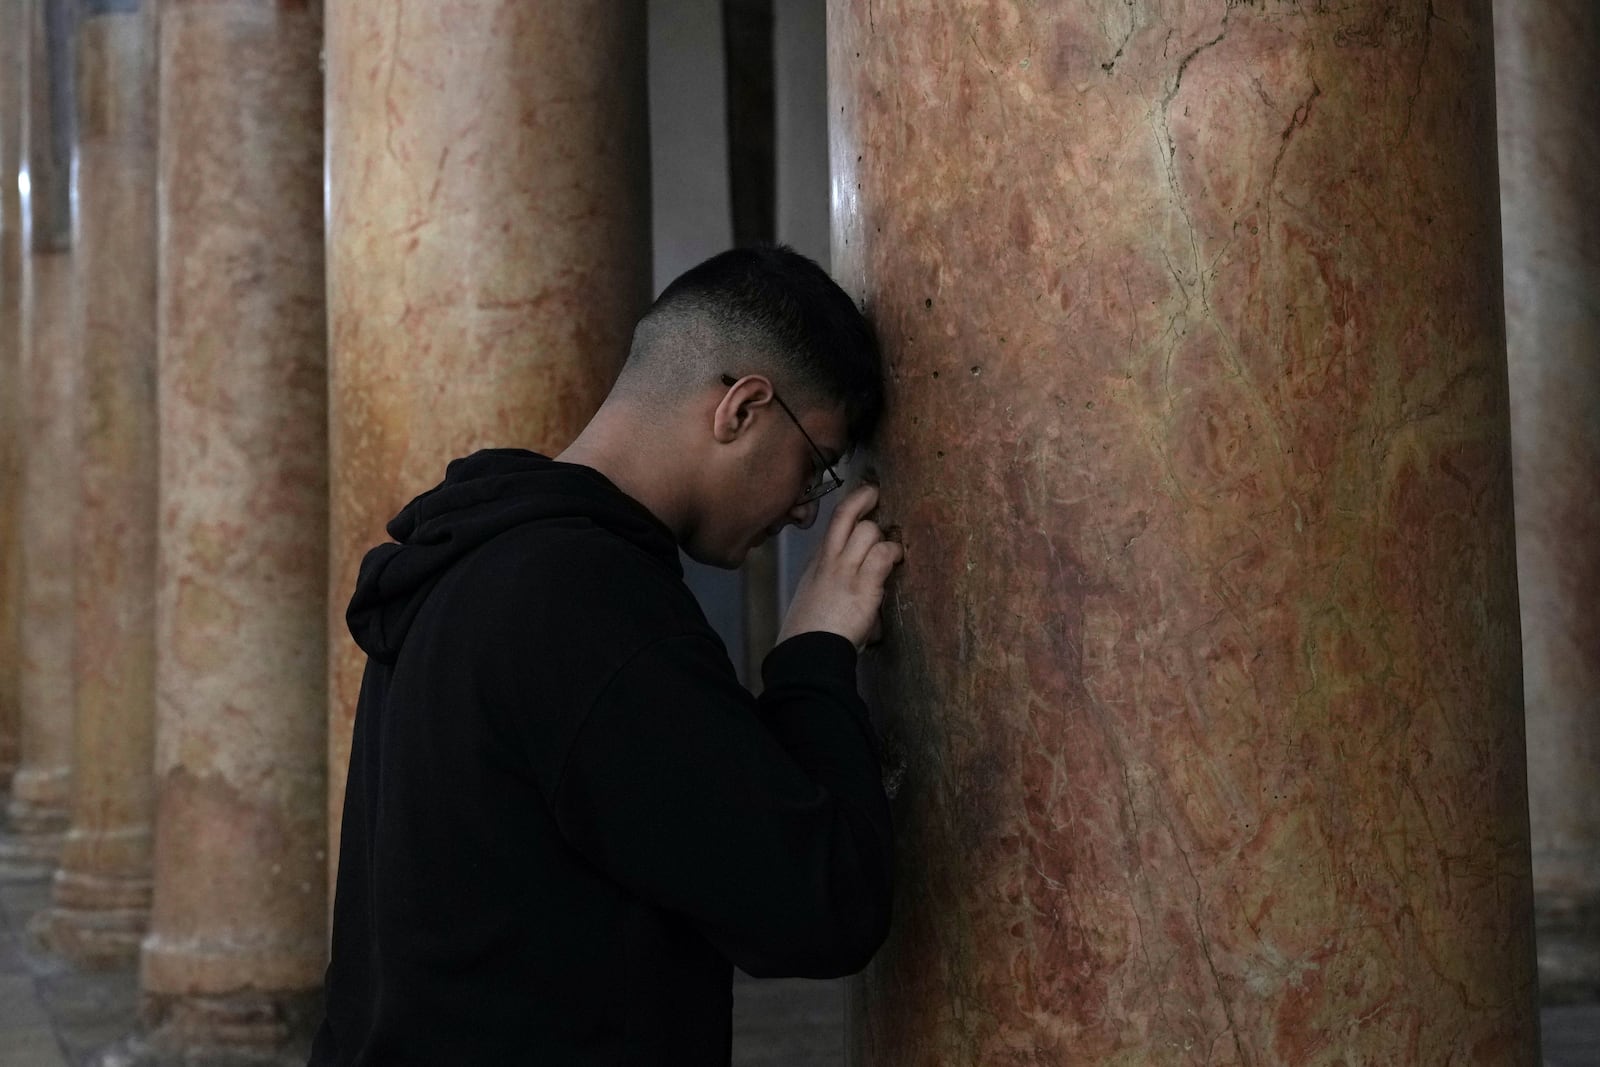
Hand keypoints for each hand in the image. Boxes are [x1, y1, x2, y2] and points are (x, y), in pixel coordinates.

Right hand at [778, 483, 904, 651]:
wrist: (807, 654)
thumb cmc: (809, 635)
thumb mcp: (812, 600)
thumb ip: (833, 583)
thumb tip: (861, 585)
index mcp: (816, 563)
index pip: (833, 524)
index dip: (851, 508)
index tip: (863, 501)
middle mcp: (827, 560)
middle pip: (845, 513)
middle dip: (864, 498)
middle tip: (876, 495)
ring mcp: (844, 570)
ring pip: (868, 530)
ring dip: (884, 538)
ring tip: (893, 550)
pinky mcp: (862, 586)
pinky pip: (882, 555)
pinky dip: (893, 553)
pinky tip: (898, 559)